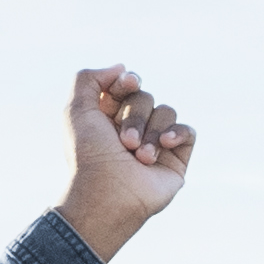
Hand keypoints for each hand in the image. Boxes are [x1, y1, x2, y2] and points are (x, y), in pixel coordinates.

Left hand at [57, 64, 195, 260]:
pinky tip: (162, 147)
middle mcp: (132, 128)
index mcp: (107, 117)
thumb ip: (88, 79)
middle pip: (145, 97)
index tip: (126, 84)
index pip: (126, 85)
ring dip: (151, 131)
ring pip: (166, 111)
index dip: (128, 82)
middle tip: (124, 142)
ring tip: (139, 156)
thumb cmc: (89, 156)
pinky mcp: (175, 157)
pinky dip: (176, 134)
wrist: (108, 195)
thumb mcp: (76, 111)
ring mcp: (155, 142)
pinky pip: (187, 130)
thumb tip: (122, 69)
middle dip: (135, 115)